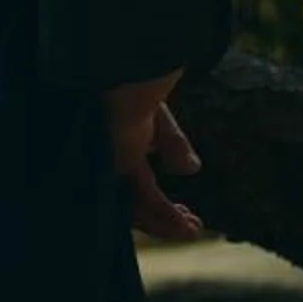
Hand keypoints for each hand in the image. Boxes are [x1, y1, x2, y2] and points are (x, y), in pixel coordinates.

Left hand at [108, 85, 203, 241]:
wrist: (126, 70)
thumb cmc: (134, 82)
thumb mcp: (157, 115)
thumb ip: (171, 143)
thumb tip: (190, 171)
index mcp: (117, 144)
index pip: (136, 181)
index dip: (160, 202)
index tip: (189, 212)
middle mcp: (110, 158)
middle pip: (132, 201)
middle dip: (163, 218)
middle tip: (191, 226)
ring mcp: (112, 163)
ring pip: (135, 206)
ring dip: (165, 223)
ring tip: (192, 231)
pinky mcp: (119, 163)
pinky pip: (143, 199)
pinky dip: (165, 215)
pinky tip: (186, 227)